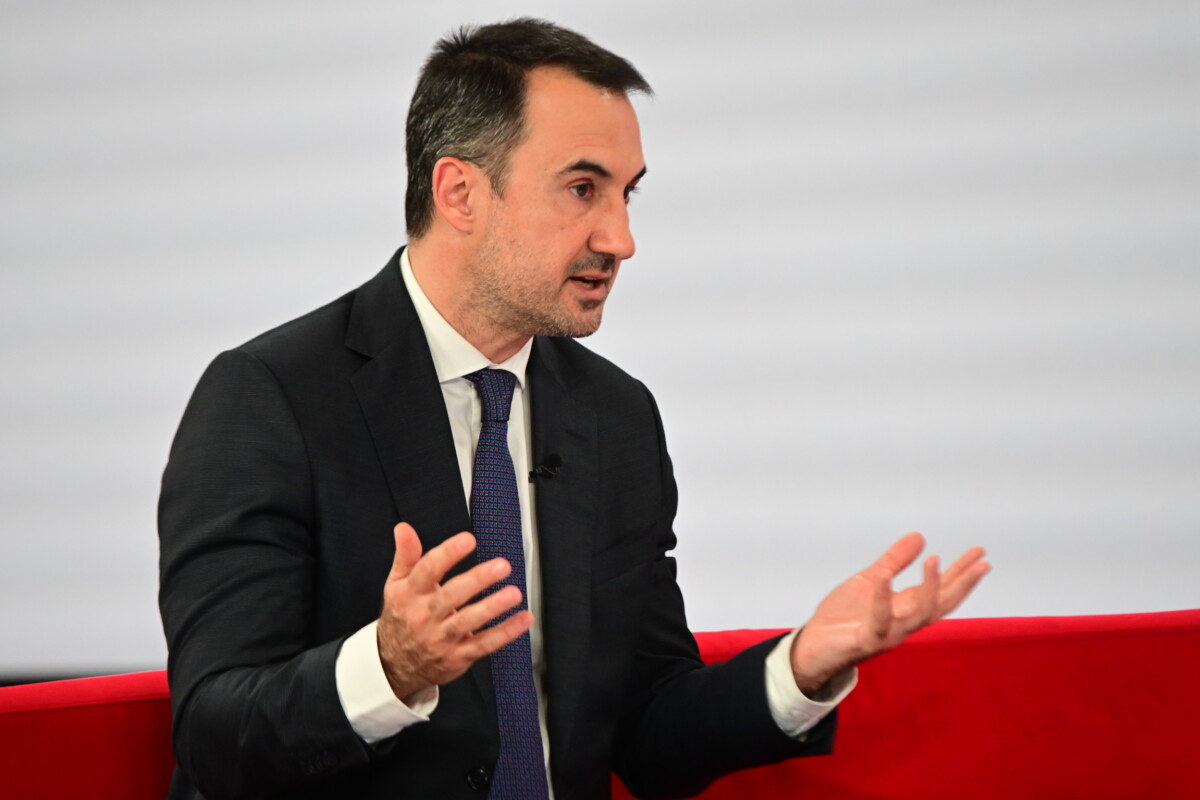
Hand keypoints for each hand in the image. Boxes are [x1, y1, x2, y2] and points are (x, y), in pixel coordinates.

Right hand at [377, 522, 532, 702]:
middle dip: (477, 580)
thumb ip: (405, 555)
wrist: (395, 665)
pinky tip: (523, 619)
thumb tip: (403, 528)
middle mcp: (425, 616)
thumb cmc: (402, 617)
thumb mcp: (396, 585)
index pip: (427, 571)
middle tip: (502, 566)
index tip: (468, 540)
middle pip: (451, 596)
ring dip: (493, 607)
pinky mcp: (458, 656)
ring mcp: (442, 638)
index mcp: (410, 594)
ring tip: (514, 593)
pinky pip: (484, 644)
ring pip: (468, 622)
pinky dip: (506, 632)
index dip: (447, 554)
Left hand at [790, 533, 989, 693]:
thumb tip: (919, 536)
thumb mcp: (870, 581)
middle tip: (981, 562)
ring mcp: (888, 633)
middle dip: (962, 583)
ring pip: (918, 615)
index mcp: (905, 608)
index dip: (961, 573)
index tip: (980, 553)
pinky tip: (884, 581)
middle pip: (941, 604)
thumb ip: (894, 561)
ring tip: (935, 560)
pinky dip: (882, 601)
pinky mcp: (866, 640)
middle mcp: (903, 623)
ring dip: (929, 588)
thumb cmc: (843, 617)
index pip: (941, 590)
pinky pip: (878, 622)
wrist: (814, 646)